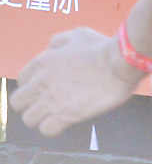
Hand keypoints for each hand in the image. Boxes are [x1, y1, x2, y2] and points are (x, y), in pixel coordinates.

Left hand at [9, 28, 141, 135]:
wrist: (122, 62)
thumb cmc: (103, 47)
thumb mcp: (78, 34)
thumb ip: (59, 41)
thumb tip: (51, 47)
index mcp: (43, 62)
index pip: (22, 80)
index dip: (33, 85)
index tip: (45, 88)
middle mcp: (42, 82)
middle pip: (18, 102)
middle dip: (30, 104)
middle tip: (46, 103)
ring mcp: (51, 100)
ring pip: (29, 118)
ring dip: (41, 118)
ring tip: (55, 115)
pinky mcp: (64, 115)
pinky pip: (46, 130)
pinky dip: (54, 128)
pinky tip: (65, 121)